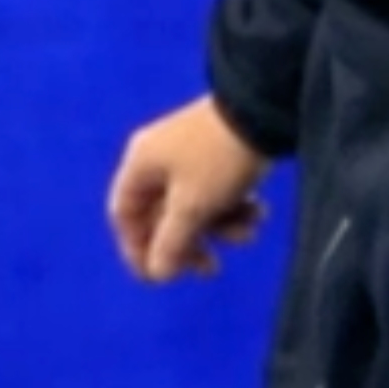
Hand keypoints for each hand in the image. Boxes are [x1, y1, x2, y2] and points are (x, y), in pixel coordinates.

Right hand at [109, 96, 269, 281]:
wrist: (264, 111)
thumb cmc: (218, 160)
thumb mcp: (192, 207)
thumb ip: (171, 243)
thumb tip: (157, 273)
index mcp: (141, 164)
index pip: (124, 215)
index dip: (137, 249)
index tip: (162, 277)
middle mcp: (159, 158)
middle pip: (162, 217)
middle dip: (190, 244)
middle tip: (212, 268)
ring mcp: (189, 155)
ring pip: (195, 208)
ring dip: (221, 228)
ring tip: (249, 232)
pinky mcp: (217, 154)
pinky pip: (216, 192)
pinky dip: (234, 208)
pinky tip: (258, 211)